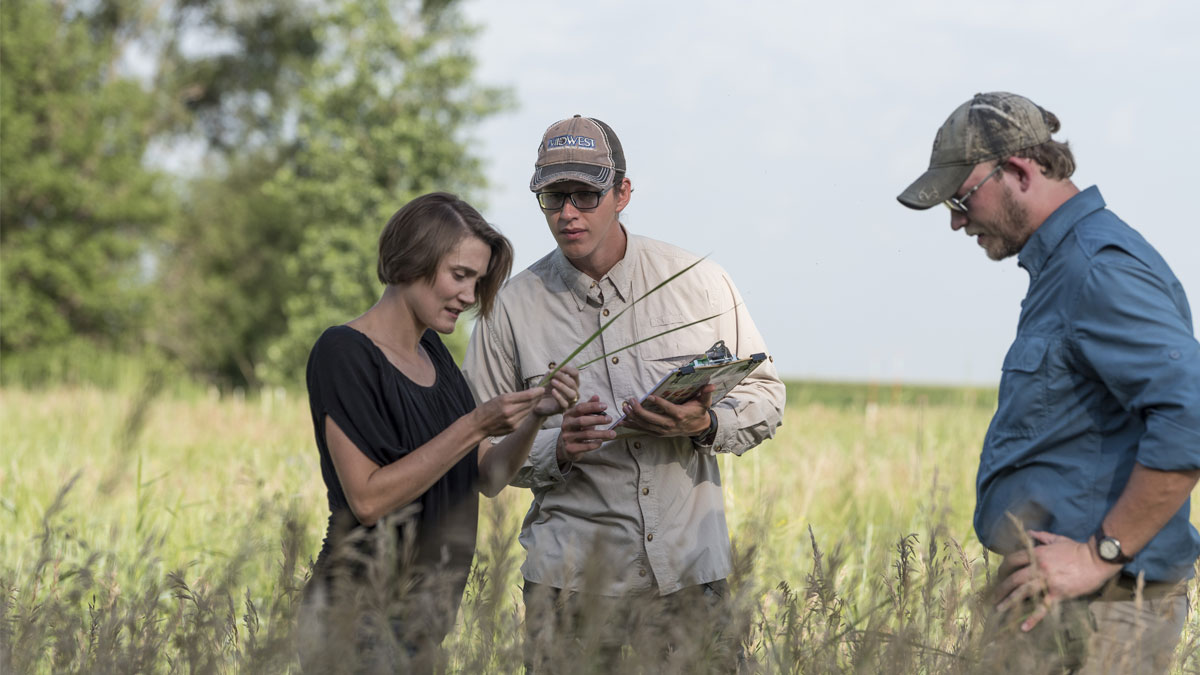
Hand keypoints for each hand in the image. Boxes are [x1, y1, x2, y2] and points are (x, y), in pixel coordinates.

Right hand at [473, 387, 544, 436]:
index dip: (538, 392)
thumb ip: (515, 396)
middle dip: (538, 398)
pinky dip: (528, 413)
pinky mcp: (514, 428)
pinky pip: (525, 419)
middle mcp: (510, 411)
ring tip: (537, 400)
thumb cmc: (488, 408)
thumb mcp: (500, 397)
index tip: (542, 388)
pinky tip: (529, 409)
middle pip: (531, 404)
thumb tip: (531, 393)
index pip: (528, 396)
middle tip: (542, 393)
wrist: (479, 424)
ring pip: (529, 411)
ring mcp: (513, 421)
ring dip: (535, 405)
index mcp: (506, 400)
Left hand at [533, 366, 579, 417]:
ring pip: (572, 394)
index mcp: (572, 382)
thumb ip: (553, 372)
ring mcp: (570, 401)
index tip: (556, 367)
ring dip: (562, 386)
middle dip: (562, 376)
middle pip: (573, 383)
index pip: (575, 373)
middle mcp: (574, 391)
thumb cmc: (545, 389)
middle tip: (552, 373)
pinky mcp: (564, 409)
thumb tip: (556, 367)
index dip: (567, 369)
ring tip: (552, 382)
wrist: (537, 402)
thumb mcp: (548, 378)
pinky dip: (559, 396)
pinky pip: (565, 403)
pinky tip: (553, 391)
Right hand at [556, 395, 616, 462]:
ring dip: (602, 434)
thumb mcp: (581, 417)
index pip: (580, 408)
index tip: (605, 406)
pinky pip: (586, 446)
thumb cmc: (576, 428)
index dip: (593, 406)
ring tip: (613, 434)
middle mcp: (566, 425)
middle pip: (582, 421)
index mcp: (568, 415)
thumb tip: (596, 396)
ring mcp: (567, 437)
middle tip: (610, 419)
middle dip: (598, 419)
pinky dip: (596, 444)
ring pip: (586, 434)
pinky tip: (601, 441)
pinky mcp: (570, 449)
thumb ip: (588, 407)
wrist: (565, 447)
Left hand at [618, 384, 714, 437]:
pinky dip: (633, 426)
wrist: (698, 429)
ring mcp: (663, 431)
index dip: (659, 403)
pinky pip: (644, 430)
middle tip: (630, 401)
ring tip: (624, 408)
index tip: (649, 396)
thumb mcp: (705, 403)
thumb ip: (706, 394)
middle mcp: (670, 424)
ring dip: (634, 417)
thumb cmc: (699, 412)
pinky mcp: (658, 434)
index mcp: (680, 415)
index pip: (668, 409)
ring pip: (646, 425)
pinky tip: (623, 420)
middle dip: (639, 410)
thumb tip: (711, 385)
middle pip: (652, 419)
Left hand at [994, 530, 1121, 631]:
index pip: (1012, 560)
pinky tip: (1023, 627)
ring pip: (1023, 592)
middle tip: (994, 595)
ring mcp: (1047, 582)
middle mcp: (1038, 568)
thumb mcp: (1057, 539)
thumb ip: (1041, 536)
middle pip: (1014, 578)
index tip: (1000, 574)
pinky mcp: (1058, 594)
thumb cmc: (1078, 549)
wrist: (1097, 560)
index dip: (1003, 568)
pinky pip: (1043, 607)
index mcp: (1036, 554)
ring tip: (999, 608)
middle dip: (1001, 587)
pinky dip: (1033, 618)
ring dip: (1009, 601)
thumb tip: (1028, 533)